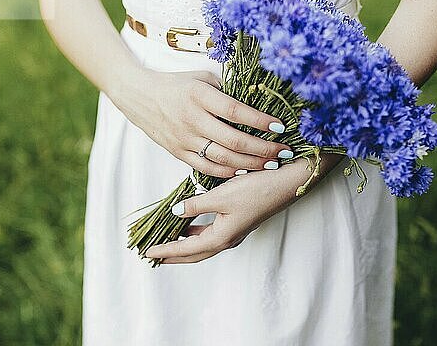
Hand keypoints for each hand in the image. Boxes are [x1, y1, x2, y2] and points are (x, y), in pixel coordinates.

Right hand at [113, 67, 292, 177]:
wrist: (139, 96)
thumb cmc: (176, 85)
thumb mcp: (201, 78)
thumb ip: (226, 91)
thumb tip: (257, 104)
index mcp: (199, 96)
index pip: (236, 111)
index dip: (260, 121)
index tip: (280, 126)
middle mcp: (192, 119)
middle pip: (234, 140)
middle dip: (263, 148)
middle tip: (284, 151)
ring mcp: (184, 139)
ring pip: (223, 158)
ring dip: (251, 164)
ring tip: (271, 164)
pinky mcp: (179, 153)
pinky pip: (207, 167)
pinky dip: (228, 172)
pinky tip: (245, 171)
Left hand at [144, 155, 343, 263]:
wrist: (288, 181)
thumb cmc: (257, 188)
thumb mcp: (222, 195)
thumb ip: (197, 205)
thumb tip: (176, 212)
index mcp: (222, 237)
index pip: (187, 249)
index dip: (166, 251)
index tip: (147, 253)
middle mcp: (228, 238)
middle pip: (194, 253)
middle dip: (173, 255)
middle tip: (154, 255)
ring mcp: (235, 231)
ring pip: (203, 244)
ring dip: (184, 244)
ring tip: (167, 241)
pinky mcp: (239, 221)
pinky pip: (211, 233)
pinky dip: (196, 233)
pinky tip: (190, 223)